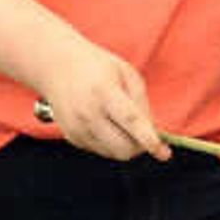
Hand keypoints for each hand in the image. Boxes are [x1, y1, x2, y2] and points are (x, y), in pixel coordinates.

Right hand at [29, 35, 163, 158]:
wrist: (56, 66)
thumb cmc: (95, 66)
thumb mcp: (126, 73)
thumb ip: (142, 102)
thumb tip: (153, 132)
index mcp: (104, 92)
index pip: (131, 121)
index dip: (149, 140)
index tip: (163, 153)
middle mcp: (88, 113)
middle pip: (124, 148)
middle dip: (141, 146)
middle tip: (145, 134)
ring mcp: (77, 128)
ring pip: (114, 153)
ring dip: (126, 145)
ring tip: (122, 123)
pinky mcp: (72, 137)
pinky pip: (101, 150)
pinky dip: (110, 143)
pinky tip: (105, 123)